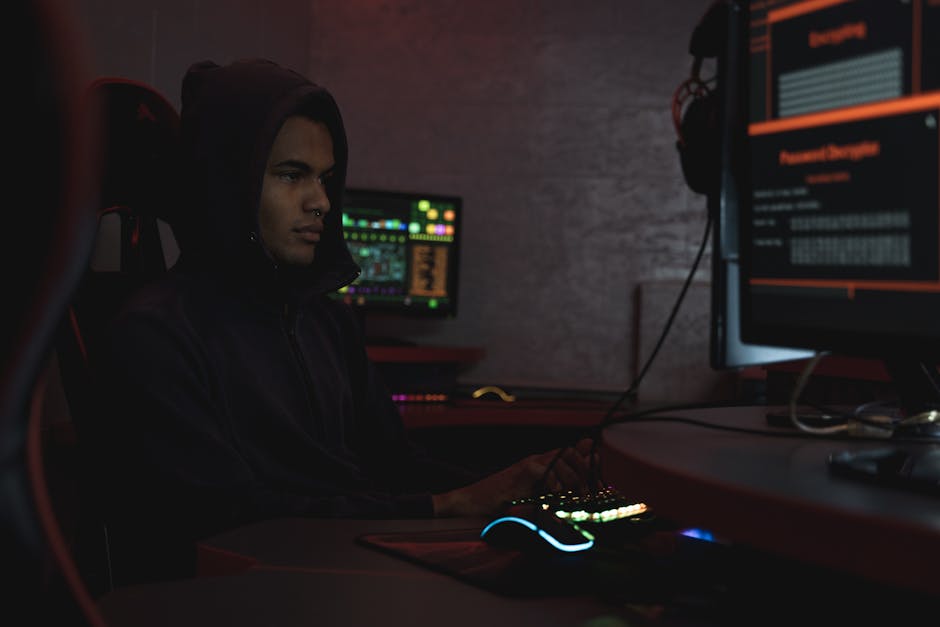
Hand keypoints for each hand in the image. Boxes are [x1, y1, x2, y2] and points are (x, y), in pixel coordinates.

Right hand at [431, 438, 597, 516]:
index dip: (588, 458)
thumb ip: (554, 495)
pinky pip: (545, 469)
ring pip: (561, 458)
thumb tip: (577, 497)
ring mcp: (529, 464)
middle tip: (589, 491)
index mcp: (543, 465)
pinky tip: (555, 494)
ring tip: (575, 495)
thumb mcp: (535, 501)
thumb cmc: (502, 505)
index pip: (573, 452)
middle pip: (571, 452)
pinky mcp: (521, 471)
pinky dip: (554, 481)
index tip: (599, 471)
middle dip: (585, 469)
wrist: (473, 502)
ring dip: (572, 477)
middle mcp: (538, 460)